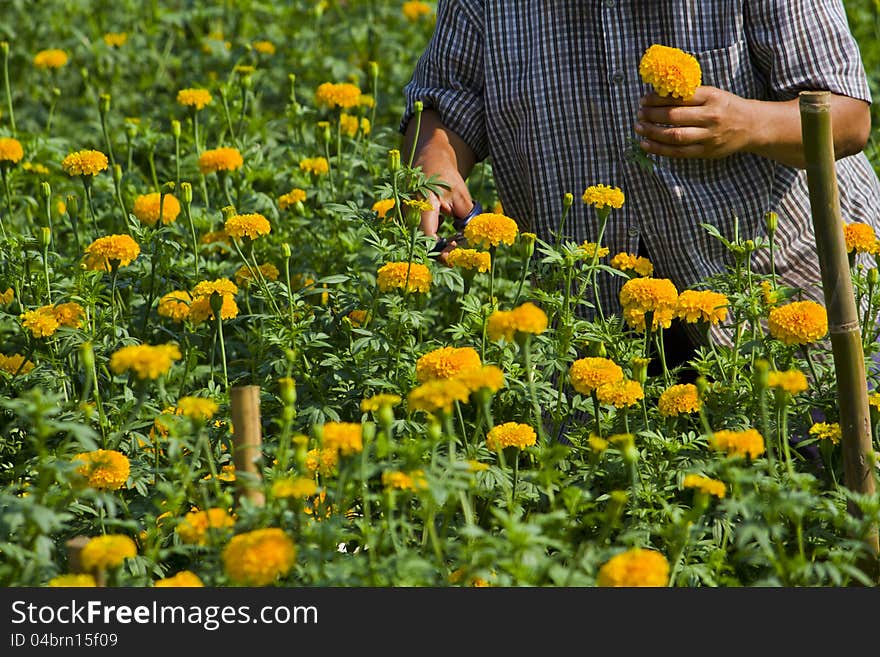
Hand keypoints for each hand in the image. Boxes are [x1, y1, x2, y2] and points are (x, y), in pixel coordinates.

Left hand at [634, 87, 751, 159]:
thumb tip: (657, 96)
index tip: (644, 100)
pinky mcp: (705, 152)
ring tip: (638, 127)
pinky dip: (659, 149)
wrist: (752, 126)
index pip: (679, 97)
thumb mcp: (713, 94)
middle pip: (674, 116)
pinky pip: (677, 152)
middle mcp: (711, 116)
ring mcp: (708, 136)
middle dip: (651, 115)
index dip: (658, 99)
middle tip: (639, 113)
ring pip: (674, 136)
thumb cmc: (726, 107)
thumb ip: (690, 95)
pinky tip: (645, 144)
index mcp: (712, 97)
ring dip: (652, 132)